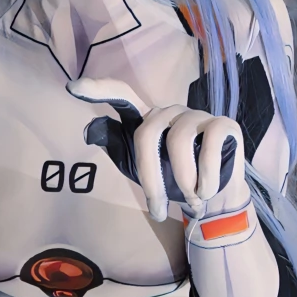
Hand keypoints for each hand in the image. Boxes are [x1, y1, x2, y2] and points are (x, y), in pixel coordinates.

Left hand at [67, 77, 247, 221]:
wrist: (211, 197)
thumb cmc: (170, 179)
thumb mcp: (137, 166)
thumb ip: (116, 146)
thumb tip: (88, 129)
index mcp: (146, 118)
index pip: (121, 94)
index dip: (99, 89)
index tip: (73, 87)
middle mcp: (169, 111)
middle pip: (147, 133)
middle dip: (150, 178)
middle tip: (156, 209)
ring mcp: (197, 115)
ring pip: (179, 141)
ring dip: (183, 181)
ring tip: (191, 199)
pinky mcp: (223, 125)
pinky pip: (210, 145)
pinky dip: (206, 176)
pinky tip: (206, 191)